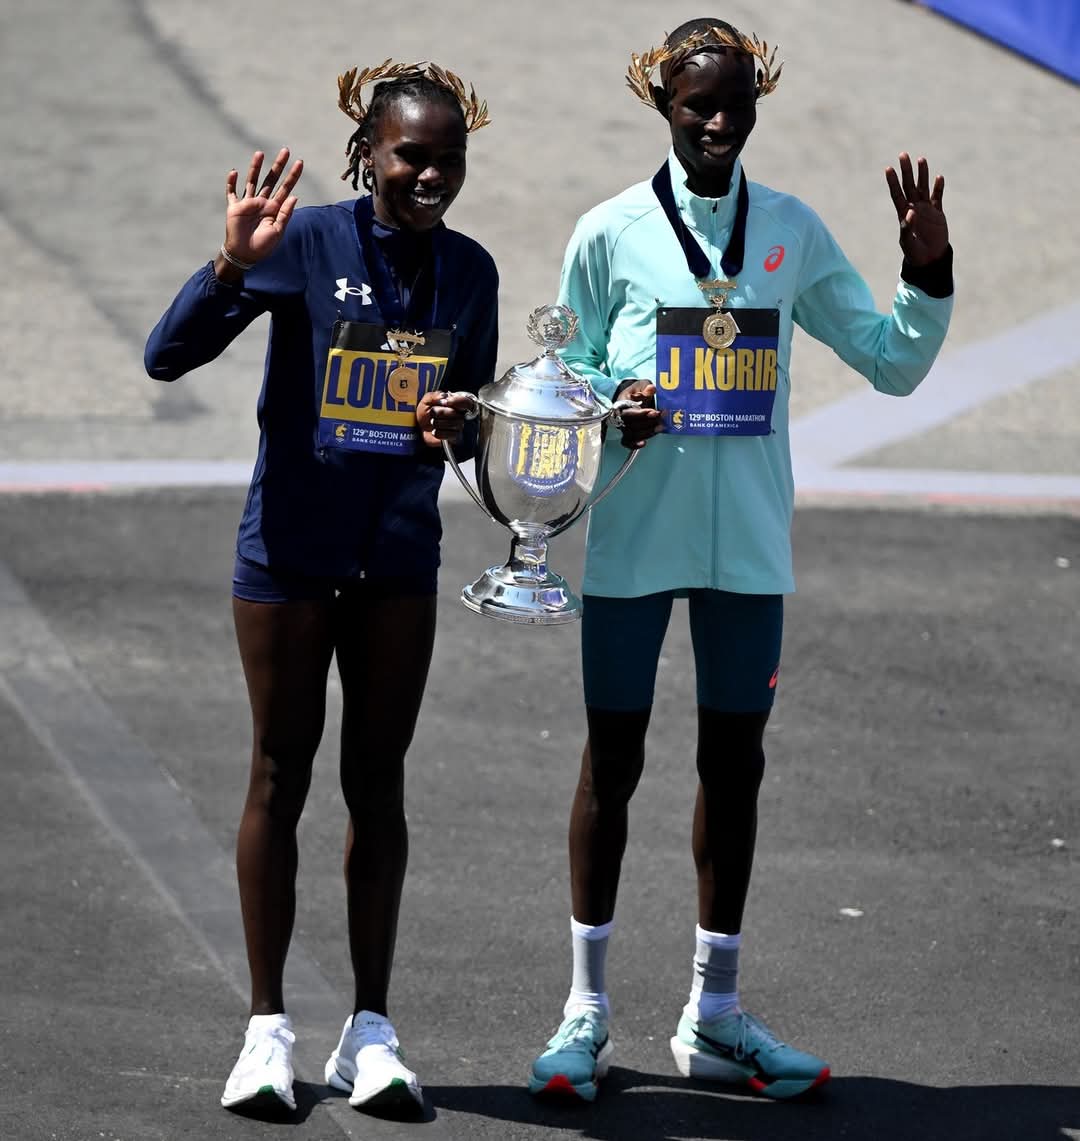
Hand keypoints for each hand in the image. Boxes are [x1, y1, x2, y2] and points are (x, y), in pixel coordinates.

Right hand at [217, 148, 303, 274]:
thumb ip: (285, 214)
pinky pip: (232, 192)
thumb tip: (294, 196)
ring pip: (252, 181)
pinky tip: (234, 172)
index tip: (300, 163)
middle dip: (278, 166)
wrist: (245, 255)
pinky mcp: (235, 207)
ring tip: (260, 154)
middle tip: (286, 150)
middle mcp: (262, 202)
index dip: (292, 176)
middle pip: (271, 180)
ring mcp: (248, 203)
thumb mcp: (278, 231)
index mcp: (274, 208)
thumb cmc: (263, 246)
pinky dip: (231, 183)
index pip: (285, 188)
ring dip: (255, 168)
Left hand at [417, 391, 473, 447]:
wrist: (420, 428)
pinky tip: (434, 431)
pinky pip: (449, 435)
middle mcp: (460, 415)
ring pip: (452, 424)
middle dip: (440, 412)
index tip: (445, 402)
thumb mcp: (426, 401)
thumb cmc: (425, 413)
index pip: (465, 402)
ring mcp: (459, 427)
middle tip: (432, 412)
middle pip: (454, 413)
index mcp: (455, 404)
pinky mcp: (455, 438)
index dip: (456, 401)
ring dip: (437, 423)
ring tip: (432, 422)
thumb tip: (444, 396)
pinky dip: (438, 432)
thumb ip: (434, 395)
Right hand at [615, 381, 661, 449]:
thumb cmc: (636, 391)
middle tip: (661, 417)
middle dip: (648, 423)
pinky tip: (643, 443)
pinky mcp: (628, 434)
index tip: (654, 411)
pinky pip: (628, 443)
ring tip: (660, 427)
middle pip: (630, 425)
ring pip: (632, 434)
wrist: (632, 397)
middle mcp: (619, 418)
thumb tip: (651, 389)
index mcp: (620, 404)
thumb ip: (645, 387)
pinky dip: (635, 444)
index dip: (641, 414)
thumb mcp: (641, 385)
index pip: (628, 413)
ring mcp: (623, 427)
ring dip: (647, 432)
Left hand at [885, 153, 947, 266]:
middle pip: (909, 186)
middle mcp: (914, 208)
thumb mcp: (908, 242)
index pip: (897, 194)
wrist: (929, 259)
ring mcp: (926, 209)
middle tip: (903, 155)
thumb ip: (908, 228)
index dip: (893, 182)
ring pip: (923, 187)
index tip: (888, 169)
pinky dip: (939, 188)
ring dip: (922, 174)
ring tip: (921, 159)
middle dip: (906, 171)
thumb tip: (911, 212)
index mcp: (903, 214)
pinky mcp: (938, 213)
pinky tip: (938, 178)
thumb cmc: (914, 253)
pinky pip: (938, 197)